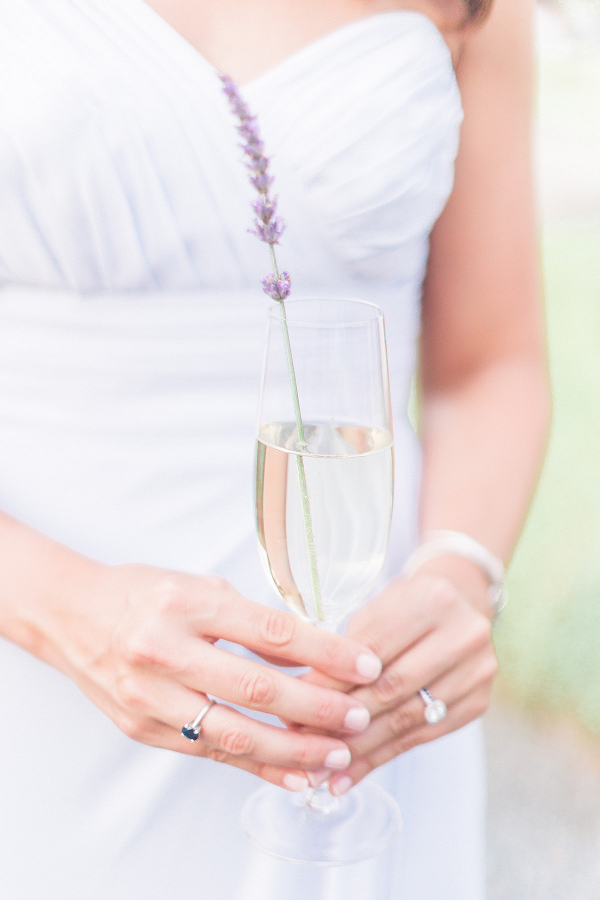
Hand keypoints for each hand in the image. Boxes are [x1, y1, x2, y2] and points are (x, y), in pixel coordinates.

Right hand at [45, 562, 381, 791]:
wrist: (72, 617)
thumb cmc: (140, 595)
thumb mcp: (198, 587)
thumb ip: (250, 621)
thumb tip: (309, 652)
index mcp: (184, 605)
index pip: (269, 632)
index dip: (324, 651)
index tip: (364, 663)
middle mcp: (165, 652)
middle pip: (255, 689)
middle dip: (316, 708)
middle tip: (358, 715)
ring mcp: (150, 697)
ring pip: (233, 734)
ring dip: (292, 750)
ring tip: (336, 753)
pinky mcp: (144, 729)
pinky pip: (210, 753)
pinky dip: (256, 768)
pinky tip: (293, 775)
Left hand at [296, 569, 496, 794]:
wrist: (461, 605)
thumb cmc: (404, 607)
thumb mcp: (375, 609)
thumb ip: (345, 648)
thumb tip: (304, 699)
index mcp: (433, 599)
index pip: (373, 649)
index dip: (332, 681)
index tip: (296, 705)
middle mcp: (463, 635)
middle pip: (392, 688)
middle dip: (342, 720)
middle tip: (302, 742)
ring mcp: (476, 672)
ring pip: (405, 720)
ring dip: (358, 749)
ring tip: (321, 771)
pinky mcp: (476, 703)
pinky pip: (420, 738)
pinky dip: (380, 758)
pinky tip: (350, 774)